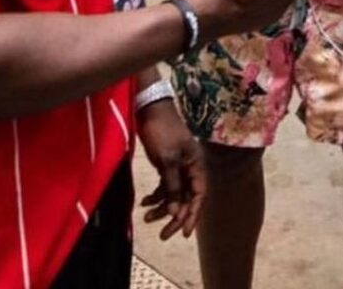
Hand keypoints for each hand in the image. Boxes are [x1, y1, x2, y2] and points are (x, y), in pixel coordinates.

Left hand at [137, 100, 204, 239]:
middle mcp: (190, 167)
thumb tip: (175, 212)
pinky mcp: (166, 163)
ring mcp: (178, 166)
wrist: (150, 108)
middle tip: (163, 235)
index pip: (199, 195)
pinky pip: (164, 186)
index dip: (193, 215)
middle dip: (175, 217)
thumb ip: (172, 186)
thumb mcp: (167, 160)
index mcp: (196, 165)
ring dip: (162, 207)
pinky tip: (144, 202)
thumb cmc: (162, 132)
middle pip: (186, 198)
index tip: (184, 233)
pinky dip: (155, 196)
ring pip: (174, 194)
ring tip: (146, 217)